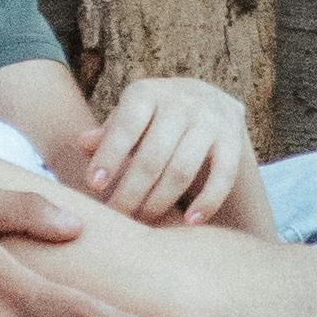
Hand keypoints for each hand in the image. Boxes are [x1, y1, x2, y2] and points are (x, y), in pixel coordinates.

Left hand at [79, 73, 251, 225]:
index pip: (125, 126)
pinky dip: (207, 201)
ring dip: (160, 201)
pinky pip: (223, 176)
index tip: (94, 186)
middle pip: (152, 156)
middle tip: (117, 216)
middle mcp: (181, 102)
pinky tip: (190, 222)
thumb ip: (107, 133)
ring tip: (143, 222)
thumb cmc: (152, 118)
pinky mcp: (233, 139)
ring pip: (182, 169)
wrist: (207, 99)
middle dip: (131, 191)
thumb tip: (84, 144)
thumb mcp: (128, 117)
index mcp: (147, 93)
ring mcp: (210, 119)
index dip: (109, 156)